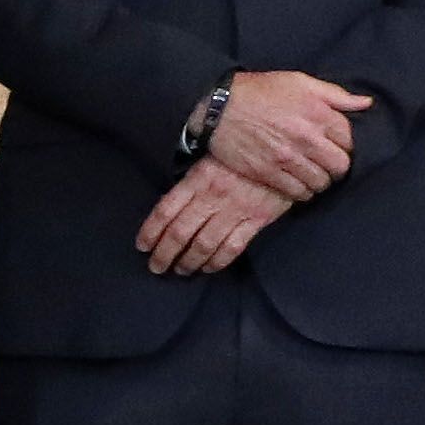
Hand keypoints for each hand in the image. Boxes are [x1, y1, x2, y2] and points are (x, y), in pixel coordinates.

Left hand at [135, 165, 288, 274]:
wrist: (283, 153)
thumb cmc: (241, 155)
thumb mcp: (210, 157)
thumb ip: (191, 180)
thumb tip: (171, 203)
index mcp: (197, 179)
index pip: (165, 210)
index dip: (150, 232)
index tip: (142, 246)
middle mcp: (212, 197)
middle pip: (181, 232)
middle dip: (165, 254)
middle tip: (156, 267)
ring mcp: (235, 210)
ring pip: (204, 244)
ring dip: (189, 262)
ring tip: (180, 270)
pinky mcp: (256, 220)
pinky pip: (232, 247)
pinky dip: (217, 262)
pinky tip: (207, 268)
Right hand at [204, 70, 370, 201]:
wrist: (218, 106)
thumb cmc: (260, 91)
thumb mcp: (300, 82)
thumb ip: (336, 95)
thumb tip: (366, 103)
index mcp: (318, 113)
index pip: (350, 140)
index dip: (346, 144)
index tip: (336, 145)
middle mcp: (306, 138)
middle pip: (340, 166)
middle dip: (337, 166)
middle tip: (327, 163)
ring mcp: (287, 158)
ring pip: (321, 183)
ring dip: (320, 181)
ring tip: (312, 174)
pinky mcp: (269, 173)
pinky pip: (298, 193)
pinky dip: (302, 192)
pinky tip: (297, 183)